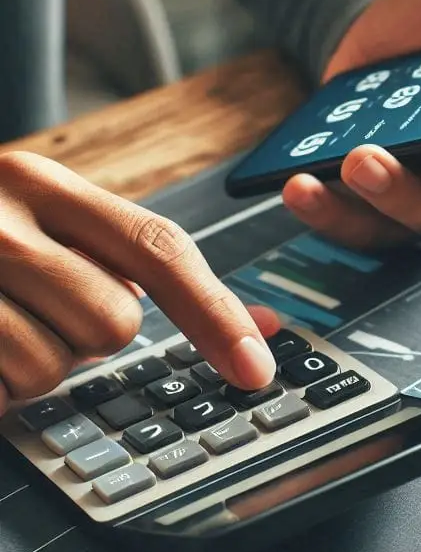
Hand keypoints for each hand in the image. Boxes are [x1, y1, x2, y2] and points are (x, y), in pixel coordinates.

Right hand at [0, 152, 278, 413]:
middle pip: (111, 322)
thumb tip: (258, 326)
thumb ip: (142, 261)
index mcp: (40, 181)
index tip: (256, 370)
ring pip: (50, 370)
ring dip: (31, 368)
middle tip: (39, 309)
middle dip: (87, 335)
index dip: (215, 313)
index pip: (158, 248)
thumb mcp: (44, 216)